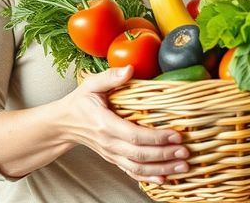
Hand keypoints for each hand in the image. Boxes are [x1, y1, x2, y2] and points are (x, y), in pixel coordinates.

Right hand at [62, 66, 188, 183]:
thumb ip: (110, 77)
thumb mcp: (91, 85)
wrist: (64, 124)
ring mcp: (111, 154)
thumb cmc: (80, 103)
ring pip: (137, 168)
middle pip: (139, 155)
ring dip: (161, 169)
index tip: (175, 134)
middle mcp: (108, 143)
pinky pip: (132, 173)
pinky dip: (148, 178)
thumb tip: (129, 69)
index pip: (133, 135)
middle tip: (185, 152)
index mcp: (105, 124)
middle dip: (164, 155)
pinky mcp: (113, 160)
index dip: (156, 137)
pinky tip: (165, 179)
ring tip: (182, 166)